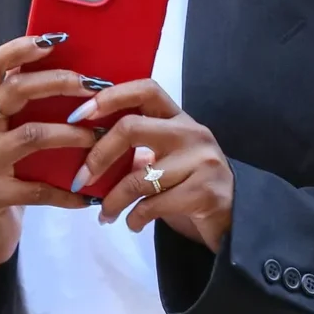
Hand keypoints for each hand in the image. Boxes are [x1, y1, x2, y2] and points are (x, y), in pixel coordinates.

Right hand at [0, 35, 95, 313]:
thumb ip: (19, 112)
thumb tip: (72, 77)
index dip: (18, 49)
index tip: (54, 39)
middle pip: (12, 93)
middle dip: (57, 83)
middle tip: (94, 86)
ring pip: (30, 136)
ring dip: (72, 134)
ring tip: (100, 137)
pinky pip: (38, 189)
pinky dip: (67, 191)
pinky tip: (88, 195)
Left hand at [70, 77, 235, 252]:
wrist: (234, 220)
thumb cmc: (190, 186)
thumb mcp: (167, 159)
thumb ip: (138, 148)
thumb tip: (87, 147)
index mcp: (180, 118)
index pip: (145, 89)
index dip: (109, 97)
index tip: (78, 114)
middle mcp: (192, 133)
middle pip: (131, 127)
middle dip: (98, 155)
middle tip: (81, 179)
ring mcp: (201, 162)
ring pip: (139, 177)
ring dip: (113, 200)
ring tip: (105, 214)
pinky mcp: (204, 192)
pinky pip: (153, 205)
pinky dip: (134, 218)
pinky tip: (131, 224)